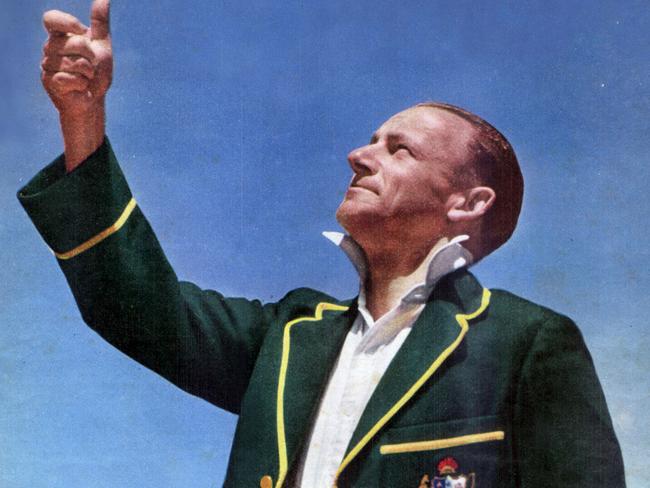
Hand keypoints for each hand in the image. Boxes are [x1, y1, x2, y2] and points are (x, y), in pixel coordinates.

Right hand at [41, 0, 111, 115]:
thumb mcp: (102, 47)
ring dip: (88, 73)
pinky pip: (70, 78)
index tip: (81, 31)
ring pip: (74, 62)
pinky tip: (80, 87)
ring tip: (86, 78)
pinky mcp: (49, 82)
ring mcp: (47, 65)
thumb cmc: (96, 74)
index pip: (51, 18)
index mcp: (60, 37)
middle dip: (91, 56)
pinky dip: (82, 84)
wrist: (93, 101)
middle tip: (91, 67)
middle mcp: (49, 48)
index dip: (66, 22)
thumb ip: (100, 23)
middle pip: (74, 42)